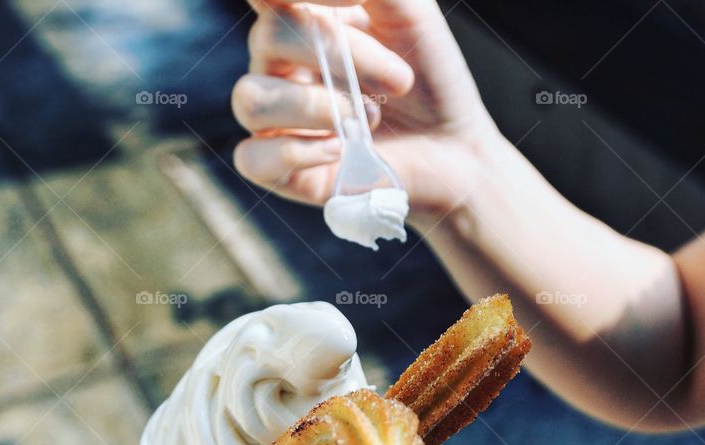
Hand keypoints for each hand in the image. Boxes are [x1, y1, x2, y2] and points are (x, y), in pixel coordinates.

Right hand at [231, 0, 499, 221]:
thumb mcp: (411, 13)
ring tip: (368, 120)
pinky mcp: (279, 170)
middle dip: (343, 55)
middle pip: (269, 38)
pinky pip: (252, 158)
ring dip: (316, 106)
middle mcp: (278, 64)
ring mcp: (274, 118)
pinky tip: (340, 151)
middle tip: (398, 81)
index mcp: (302, 17)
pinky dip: (298, 152)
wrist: (454, 148)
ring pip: (251, 98)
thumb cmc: (431, 76)